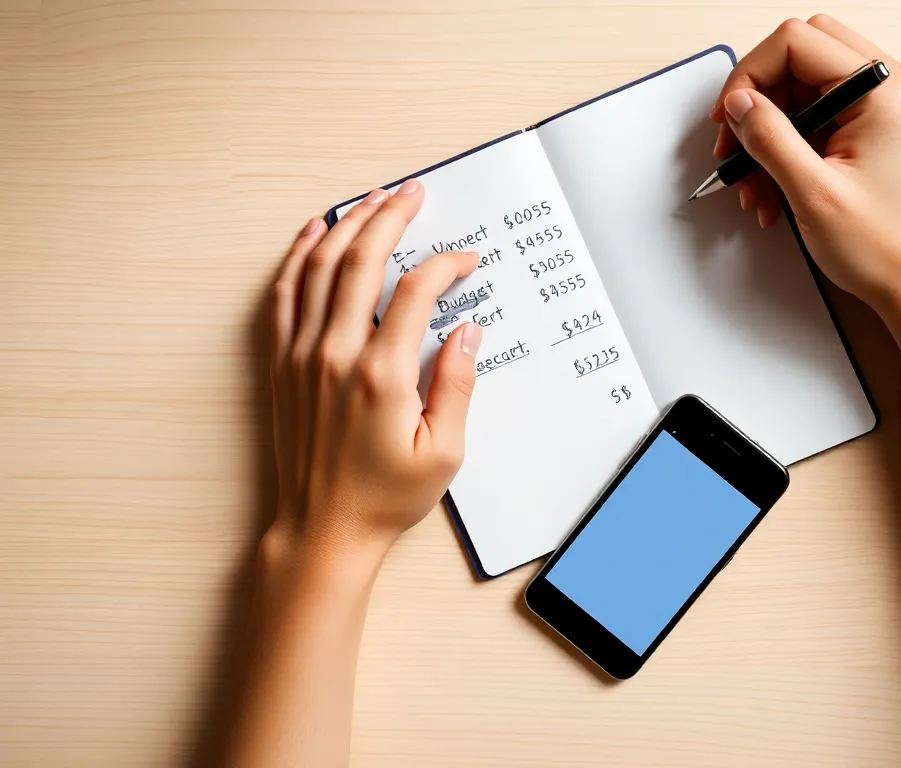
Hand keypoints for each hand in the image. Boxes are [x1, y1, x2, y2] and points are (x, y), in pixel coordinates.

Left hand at [267, 180, 481, 561]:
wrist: (322, 530)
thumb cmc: (384, 498)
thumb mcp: (443, 452)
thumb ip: (456, 385)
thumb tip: (467, 331)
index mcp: (382, 375)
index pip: (415, 292)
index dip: (445, 265)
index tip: (466, 261)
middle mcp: (336, 354)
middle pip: (362, 260)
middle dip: (393, 218)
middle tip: (415, 194)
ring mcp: (302, 356)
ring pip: (321, 267)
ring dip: (348, 225)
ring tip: (373, 199)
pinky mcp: (282, 365)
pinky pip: (285, 294)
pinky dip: (299, 257)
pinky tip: (313, 234)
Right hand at [711, 16, 900, 334]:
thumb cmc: (892, 252)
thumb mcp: (814, 193)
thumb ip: (770, 138)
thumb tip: (740, 103)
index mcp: (888, 91)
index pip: (797, 42)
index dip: (750, 76)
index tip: (730, 117)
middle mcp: (898, 88)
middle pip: (803, 54)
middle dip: (760, 98)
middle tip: (736, 140)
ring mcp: (894, 107)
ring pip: (810, 87)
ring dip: (773, 129)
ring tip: (756, 182)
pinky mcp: (886, 129)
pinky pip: (827, 115)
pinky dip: (795, 144)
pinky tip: (778, 186)